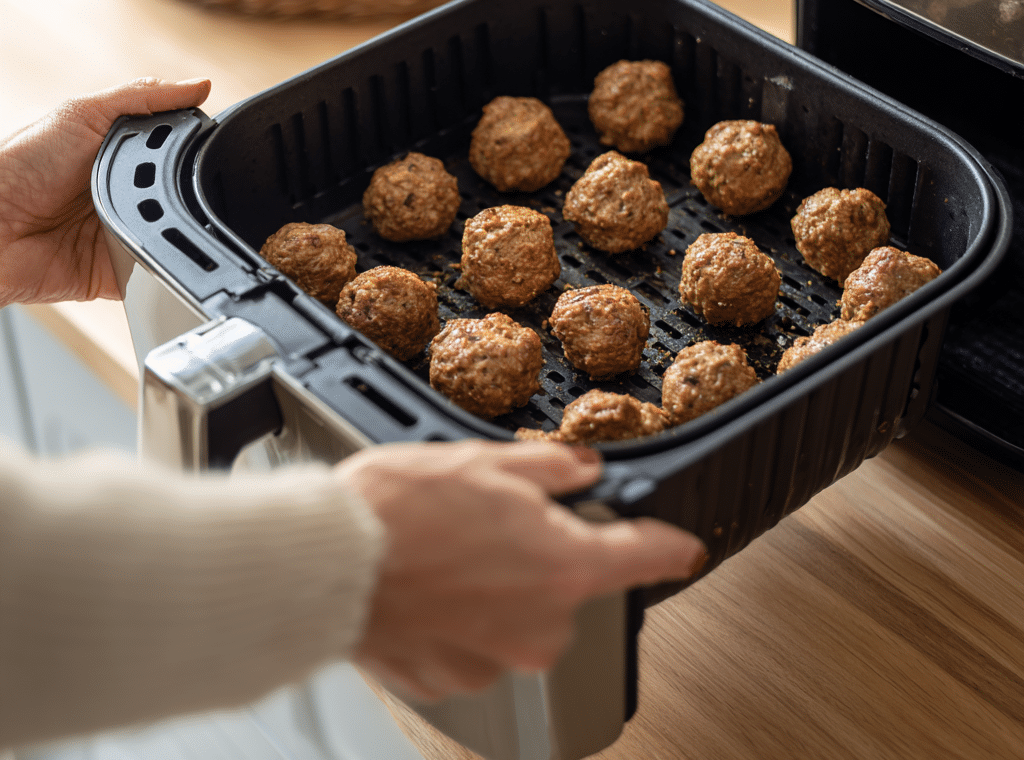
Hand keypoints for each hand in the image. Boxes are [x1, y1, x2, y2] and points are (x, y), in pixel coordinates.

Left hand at [0, 77, 210, 306]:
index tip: (207, 143)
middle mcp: (124, 193)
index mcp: (119, 153)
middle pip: (181, 191)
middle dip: (183, 188)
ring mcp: (125, 232)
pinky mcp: (123, 272)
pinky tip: (148, 247)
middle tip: (160, 183)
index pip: (176, 147)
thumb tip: (199, 86)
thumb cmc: (17, 166)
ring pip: (176, 232)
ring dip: (171, 226)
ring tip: (143, 214)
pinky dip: (162, 264)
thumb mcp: (82, 114)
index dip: (194, 145)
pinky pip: (159, 271)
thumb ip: (142, 97)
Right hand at [338, 439, 705, 701]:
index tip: (683, 549)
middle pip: (566, 584)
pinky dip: (460, 617)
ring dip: (494, 587)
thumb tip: (583, 470)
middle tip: (486, 522)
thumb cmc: (398, 511)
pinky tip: (426, 585)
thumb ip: (551, 469)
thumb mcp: (486, 462)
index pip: (646, 557)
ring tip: (443, 553)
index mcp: (563, 566)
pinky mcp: (454, 681)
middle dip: (537, 554)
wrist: (328, 564)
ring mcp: (497, 660)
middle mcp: (541, 625)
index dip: (670, 547)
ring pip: (515, 615)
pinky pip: (475, 642)